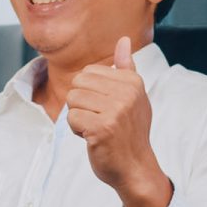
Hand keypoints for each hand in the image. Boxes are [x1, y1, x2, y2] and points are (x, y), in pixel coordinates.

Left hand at [68, 37, 170, 206]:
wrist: (135, 168)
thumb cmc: (130, 132)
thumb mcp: (133, 97)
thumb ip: (125, 68)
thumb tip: (123, 39)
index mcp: (133, 81)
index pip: (88, 72)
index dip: (90, 92)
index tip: (107, 108)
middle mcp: (126, 92)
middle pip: (77, 83)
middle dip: (81, 103)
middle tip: (99, 119)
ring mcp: (115, 110)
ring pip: (72, 100)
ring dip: (78, 117)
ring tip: (96, 128)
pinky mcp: (102, 128)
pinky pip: (71, 118)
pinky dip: (76, 130)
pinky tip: (93, 138)